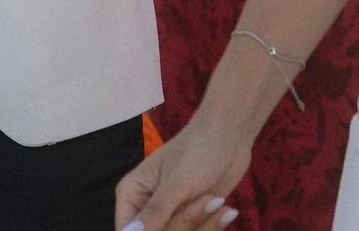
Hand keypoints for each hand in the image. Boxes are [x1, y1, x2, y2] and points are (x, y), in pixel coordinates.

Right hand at [116, 116, 245, 230]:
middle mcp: (146, 209)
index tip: (169, 223)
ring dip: (202, 224)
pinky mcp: (191, 220)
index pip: (127, 230)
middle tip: (203, 200)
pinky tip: (225, 209)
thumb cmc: (198, 150)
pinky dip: (212, 225)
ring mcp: (170, 216)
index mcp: (131, 195)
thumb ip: (155, 211)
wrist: (231, 138)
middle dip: (184, 223)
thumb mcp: (177, 182)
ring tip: (216, 201)